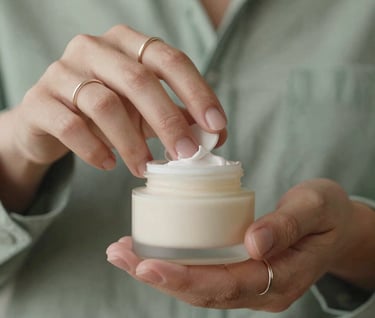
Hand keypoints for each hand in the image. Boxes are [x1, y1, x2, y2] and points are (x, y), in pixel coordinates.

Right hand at [0, 25, 225, 209]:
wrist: (50, 120)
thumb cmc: (106, 112)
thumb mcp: (144, 111)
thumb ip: (177, 116)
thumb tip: (217, 135)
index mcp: (127, 44)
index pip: (169, 59)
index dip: (196, 92)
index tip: (216, 126)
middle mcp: (94, 48)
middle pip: (138, 80)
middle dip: (168, 120)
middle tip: (185, 155)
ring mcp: (62, 71)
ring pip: (104, 104)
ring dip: (131, 142)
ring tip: (145, 168)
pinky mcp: (39, 101)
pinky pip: (70, 126)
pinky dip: (94, 150)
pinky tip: (108, 164)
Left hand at [106, 178, 374, 310]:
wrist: (335, 224)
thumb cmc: (326, 212)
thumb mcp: (315, 207)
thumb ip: (288, 224)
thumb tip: (253, 242)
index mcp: (281, 277)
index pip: (226, 284)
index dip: (185, 277)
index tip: (147, 265)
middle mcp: (261, 289)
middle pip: (202, 290)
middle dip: (157, 275)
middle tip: (119, 255)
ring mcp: (250, 284)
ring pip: (197, 285)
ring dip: (157, 271)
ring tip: (122, 253)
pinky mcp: (240, 271)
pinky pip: (202, 274)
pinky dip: (172, 264)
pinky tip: (149, 252)